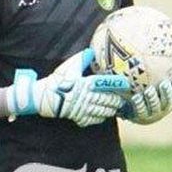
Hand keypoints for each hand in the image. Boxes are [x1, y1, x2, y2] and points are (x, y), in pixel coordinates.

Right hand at [7, 48, 129, 126]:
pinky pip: (94, 120)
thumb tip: (91, 51)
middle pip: (108, 100)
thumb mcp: (68, 67)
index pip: (107, 84)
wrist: (44, 98)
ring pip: (103, 111)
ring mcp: (85, 109)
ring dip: (111, 110)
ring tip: (116, 108)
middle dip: (117, 100)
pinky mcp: (79, 117)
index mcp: (87, 83)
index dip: (118, 84)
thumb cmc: (57, 81)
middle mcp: (88, 97)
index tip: (127, 84)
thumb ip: (82, 59)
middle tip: (124, 99)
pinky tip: (103, 116)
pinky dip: (101, 118)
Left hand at [119, 63, 171, 124]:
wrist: (127, 106)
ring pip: (155, 106)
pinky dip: (139, 104)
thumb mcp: (149, 78)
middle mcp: (164, 107)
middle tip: (164, 83)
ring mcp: (153, 114)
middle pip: (168, 100)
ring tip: (149, 90)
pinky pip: (140, 110)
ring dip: (153, 98)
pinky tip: (136, 97)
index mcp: (170, 98)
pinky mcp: (141, 117)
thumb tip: (163, 46)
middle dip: (167, 92)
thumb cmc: (142, 89)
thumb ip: (156, 67)